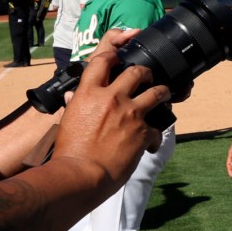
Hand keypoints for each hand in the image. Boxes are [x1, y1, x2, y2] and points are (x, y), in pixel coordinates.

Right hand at [56, 29, 168, 186]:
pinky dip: (155, 137)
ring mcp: (130, 113)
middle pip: (137, 72)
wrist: (80, 175)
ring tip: (164, 96)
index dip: (113, 56)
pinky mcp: (144, 131)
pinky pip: (159, 128)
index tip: (120, 58)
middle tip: (148, 77)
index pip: (102, 62)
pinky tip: (150, 145)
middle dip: (146, 73)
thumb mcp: (67, 121)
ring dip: (163, 94)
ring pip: (158, 92)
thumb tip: (72, 97)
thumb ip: (75, 105)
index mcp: (88, 94)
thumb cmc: (69, 152)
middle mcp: (111, 98)